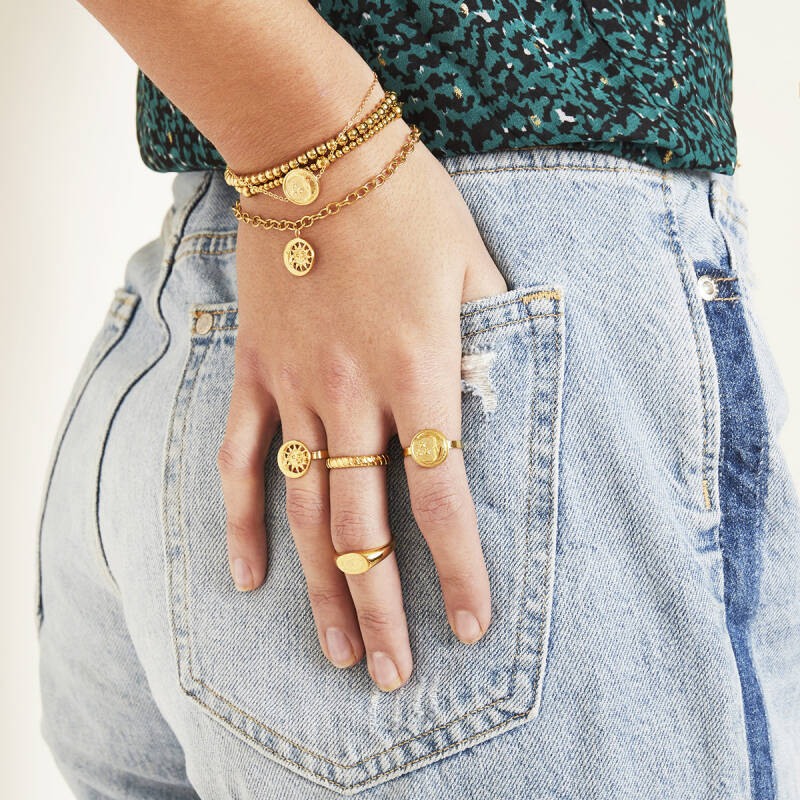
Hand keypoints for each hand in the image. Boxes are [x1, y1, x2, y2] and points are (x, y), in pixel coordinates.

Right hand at [217, 115, 507, 690]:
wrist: (314, 150)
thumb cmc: (404, 200)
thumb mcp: (474, 262)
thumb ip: (493, 335)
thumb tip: (505, 392)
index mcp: (418, 370)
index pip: (440, 494)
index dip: (457, 568)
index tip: (469, 626)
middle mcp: (353, 393)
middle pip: (364, 525)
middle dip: (382, 606)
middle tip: (392, 672)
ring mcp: (295, 386)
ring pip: (304, 509)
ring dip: (319, 586)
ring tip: (336, 650)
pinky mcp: (256, 371)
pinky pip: (242, 458)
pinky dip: (242, 519)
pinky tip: (247, 577)